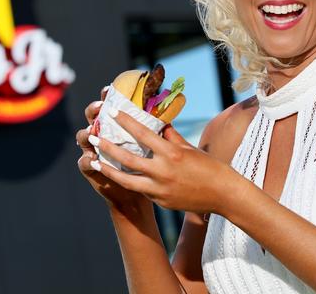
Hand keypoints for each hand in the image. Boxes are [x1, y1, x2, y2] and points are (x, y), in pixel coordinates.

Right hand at [76, 86, 150, 211]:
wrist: (136, 198)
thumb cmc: (149, 169)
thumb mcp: (157, 149)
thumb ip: (160, 132)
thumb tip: (168, 112)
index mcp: (116, 127)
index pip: (110, 107)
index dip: (107, 96)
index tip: (109, 88)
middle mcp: (102, 135)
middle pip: (92, 118)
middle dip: (93, 110)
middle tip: (100, 106)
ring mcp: (94, 151)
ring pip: (84, 138)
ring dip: (86, 133)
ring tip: (91, 131)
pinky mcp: (91, 170)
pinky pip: (84, 163)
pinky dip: (87, 160)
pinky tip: (92, 158)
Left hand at [88, 109, 232, 213]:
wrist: (223, 195)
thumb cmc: (209, 167)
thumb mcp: (188, 148)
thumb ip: (170, 136)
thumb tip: (158, 122)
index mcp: (171, 153)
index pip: (143, 134)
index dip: (126, 122)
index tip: (112, 113)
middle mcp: (162, 171)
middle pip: (127, 159)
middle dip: (106, 148)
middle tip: (91, 137)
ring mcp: (160, 189)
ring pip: (126, 180)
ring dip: (108, 170)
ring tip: (94, 161)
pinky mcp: (160, 202)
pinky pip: (141, 190)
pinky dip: (129, 181)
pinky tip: (118, 175)